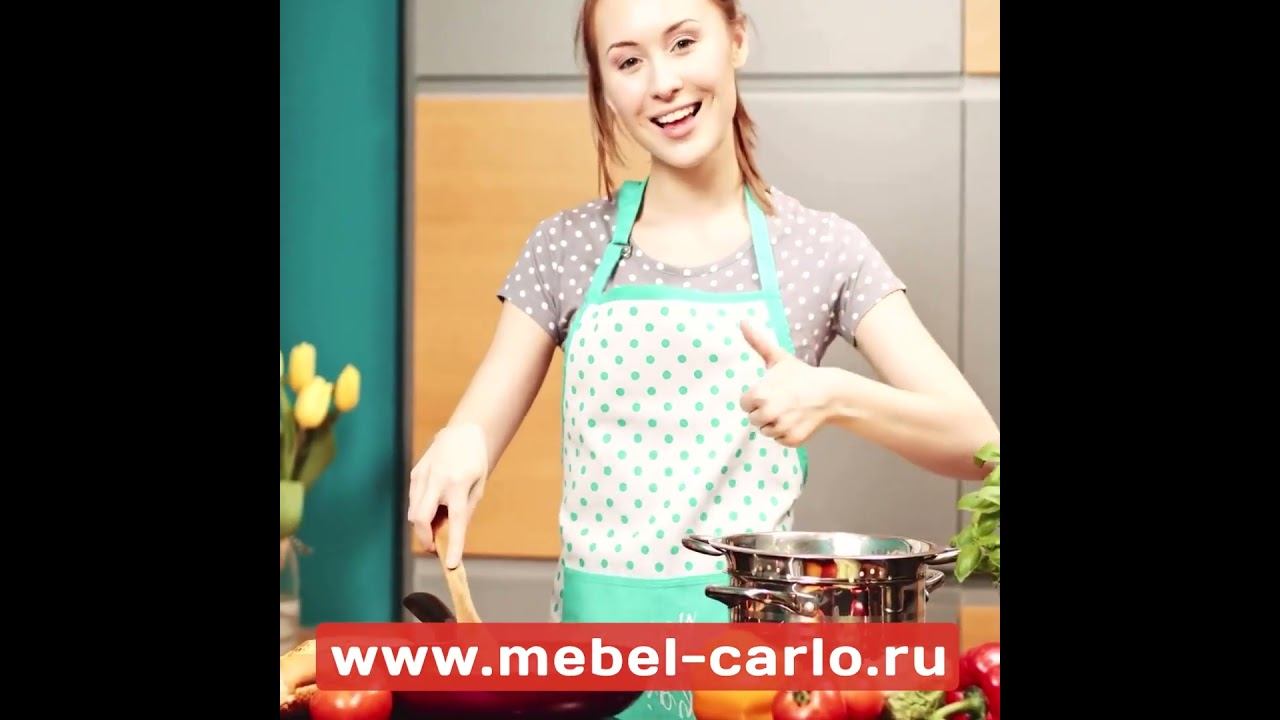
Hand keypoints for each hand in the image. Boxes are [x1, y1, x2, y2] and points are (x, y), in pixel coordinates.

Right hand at [407, 423, 488, 568]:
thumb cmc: (474, 462)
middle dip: (425, 539)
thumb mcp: (478, 487)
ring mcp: (422, 476)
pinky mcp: (415, 474)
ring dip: (423, 527)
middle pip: (421, 519)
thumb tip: (452, 537)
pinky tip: (432, 508)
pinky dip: (421, 512)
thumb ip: (465, 512)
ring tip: (438, 524)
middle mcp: (438, 480)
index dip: (453, 544)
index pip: (455, 520)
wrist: (462, 433)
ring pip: (414, 512)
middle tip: (435, 548)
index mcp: (459, 484)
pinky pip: (413, 501)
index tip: (450, 564)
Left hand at [739, 320, 834, 447]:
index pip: (745, 404)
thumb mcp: (778, 358)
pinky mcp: (793, 439)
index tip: (769, 392)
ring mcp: (782, 427)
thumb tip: (742, 322)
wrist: (830, 392)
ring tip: (789, 410)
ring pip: (767, 431)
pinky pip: (780, 440)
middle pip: (754, 419)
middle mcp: (769, 413)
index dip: (756, 398)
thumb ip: (757, 342)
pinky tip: (796, 420)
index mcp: (760, 395)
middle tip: (781, 401)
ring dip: (774, 423)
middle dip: (764, 411)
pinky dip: (786, 433)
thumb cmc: (801, 375)